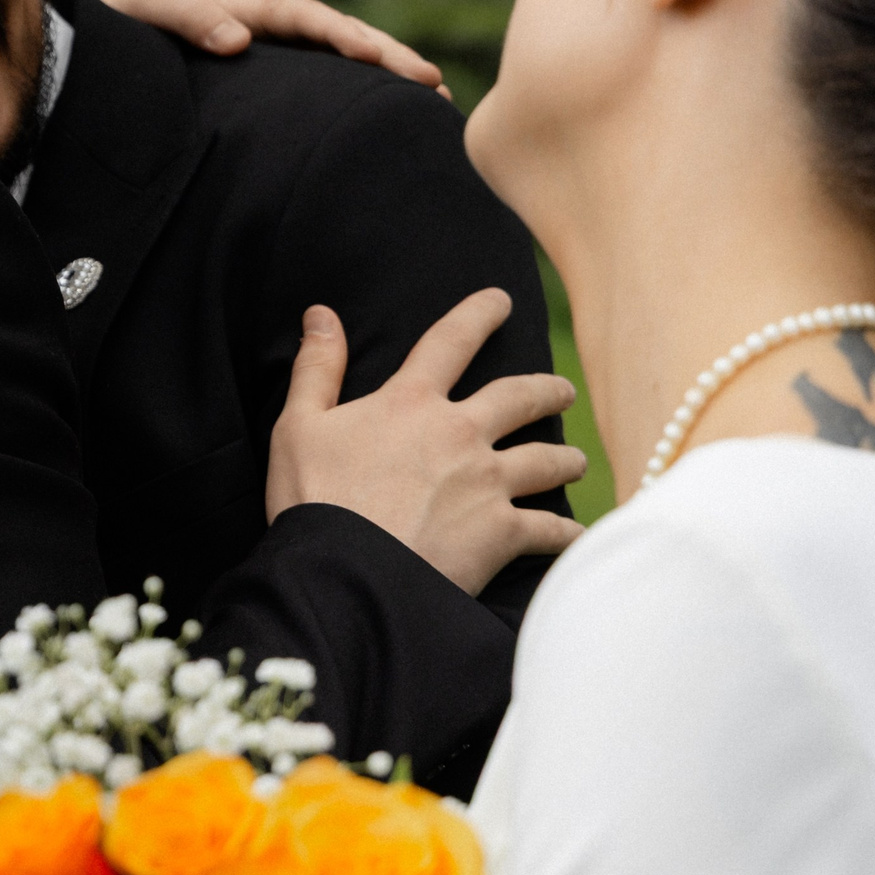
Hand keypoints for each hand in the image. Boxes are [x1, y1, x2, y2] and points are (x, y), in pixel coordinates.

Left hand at [85, 0, 447, 97]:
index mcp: (252, 7)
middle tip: (431, 82)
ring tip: (436, 99)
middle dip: (387, 55)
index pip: (304, 16)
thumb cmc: (139, 21)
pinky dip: (365, 90)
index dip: (336, 33)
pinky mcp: (283, 74)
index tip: (368, 54)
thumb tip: (237, 42)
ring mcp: (284, 50)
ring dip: (388, 72)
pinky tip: (396, 114)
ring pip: (345, 56)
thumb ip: (190, 18)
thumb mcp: (155, 10)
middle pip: (342, 33)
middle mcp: (277, 25)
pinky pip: (330, 79)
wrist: (126, 30)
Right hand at [269, 290, 587, 595]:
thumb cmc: (314, 499)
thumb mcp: (298, 425)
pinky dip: (566, 533)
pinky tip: (576, 535)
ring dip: (565, 459)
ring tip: (576, 461)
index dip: (477, 314)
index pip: (450, 342)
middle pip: (520, 398)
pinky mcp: (501, 532)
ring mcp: (487, 483)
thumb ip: (316, 368)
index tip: (500, 300)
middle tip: (564, 390)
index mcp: (411, 402)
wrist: (345, 574)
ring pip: (546, 460)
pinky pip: (548, 530)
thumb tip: (320, 314)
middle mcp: (460, 433)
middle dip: (547, 389)